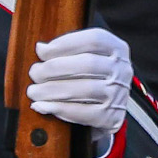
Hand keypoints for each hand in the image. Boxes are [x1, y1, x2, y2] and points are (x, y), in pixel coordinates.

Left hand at [18, 24, 130, 148]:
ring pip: (85, 89)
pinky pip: (84, 113)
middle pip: (88, 64)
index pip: (94, 40)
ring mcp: (119, 94)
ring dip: (53, 90)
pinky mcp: (112, 117)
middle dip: (54, 68)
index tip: (42, 51)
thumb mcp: (85, 56)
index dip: (65, 44)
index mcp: (117, 49)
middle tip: (35, 73)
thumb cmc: (91, 77)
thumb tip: (42, 49)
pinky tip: (43, 106)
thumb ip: (67, 50)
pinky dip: (59, 109)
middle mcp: (122, 70)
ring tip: (34, 91)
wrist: (107, 107)